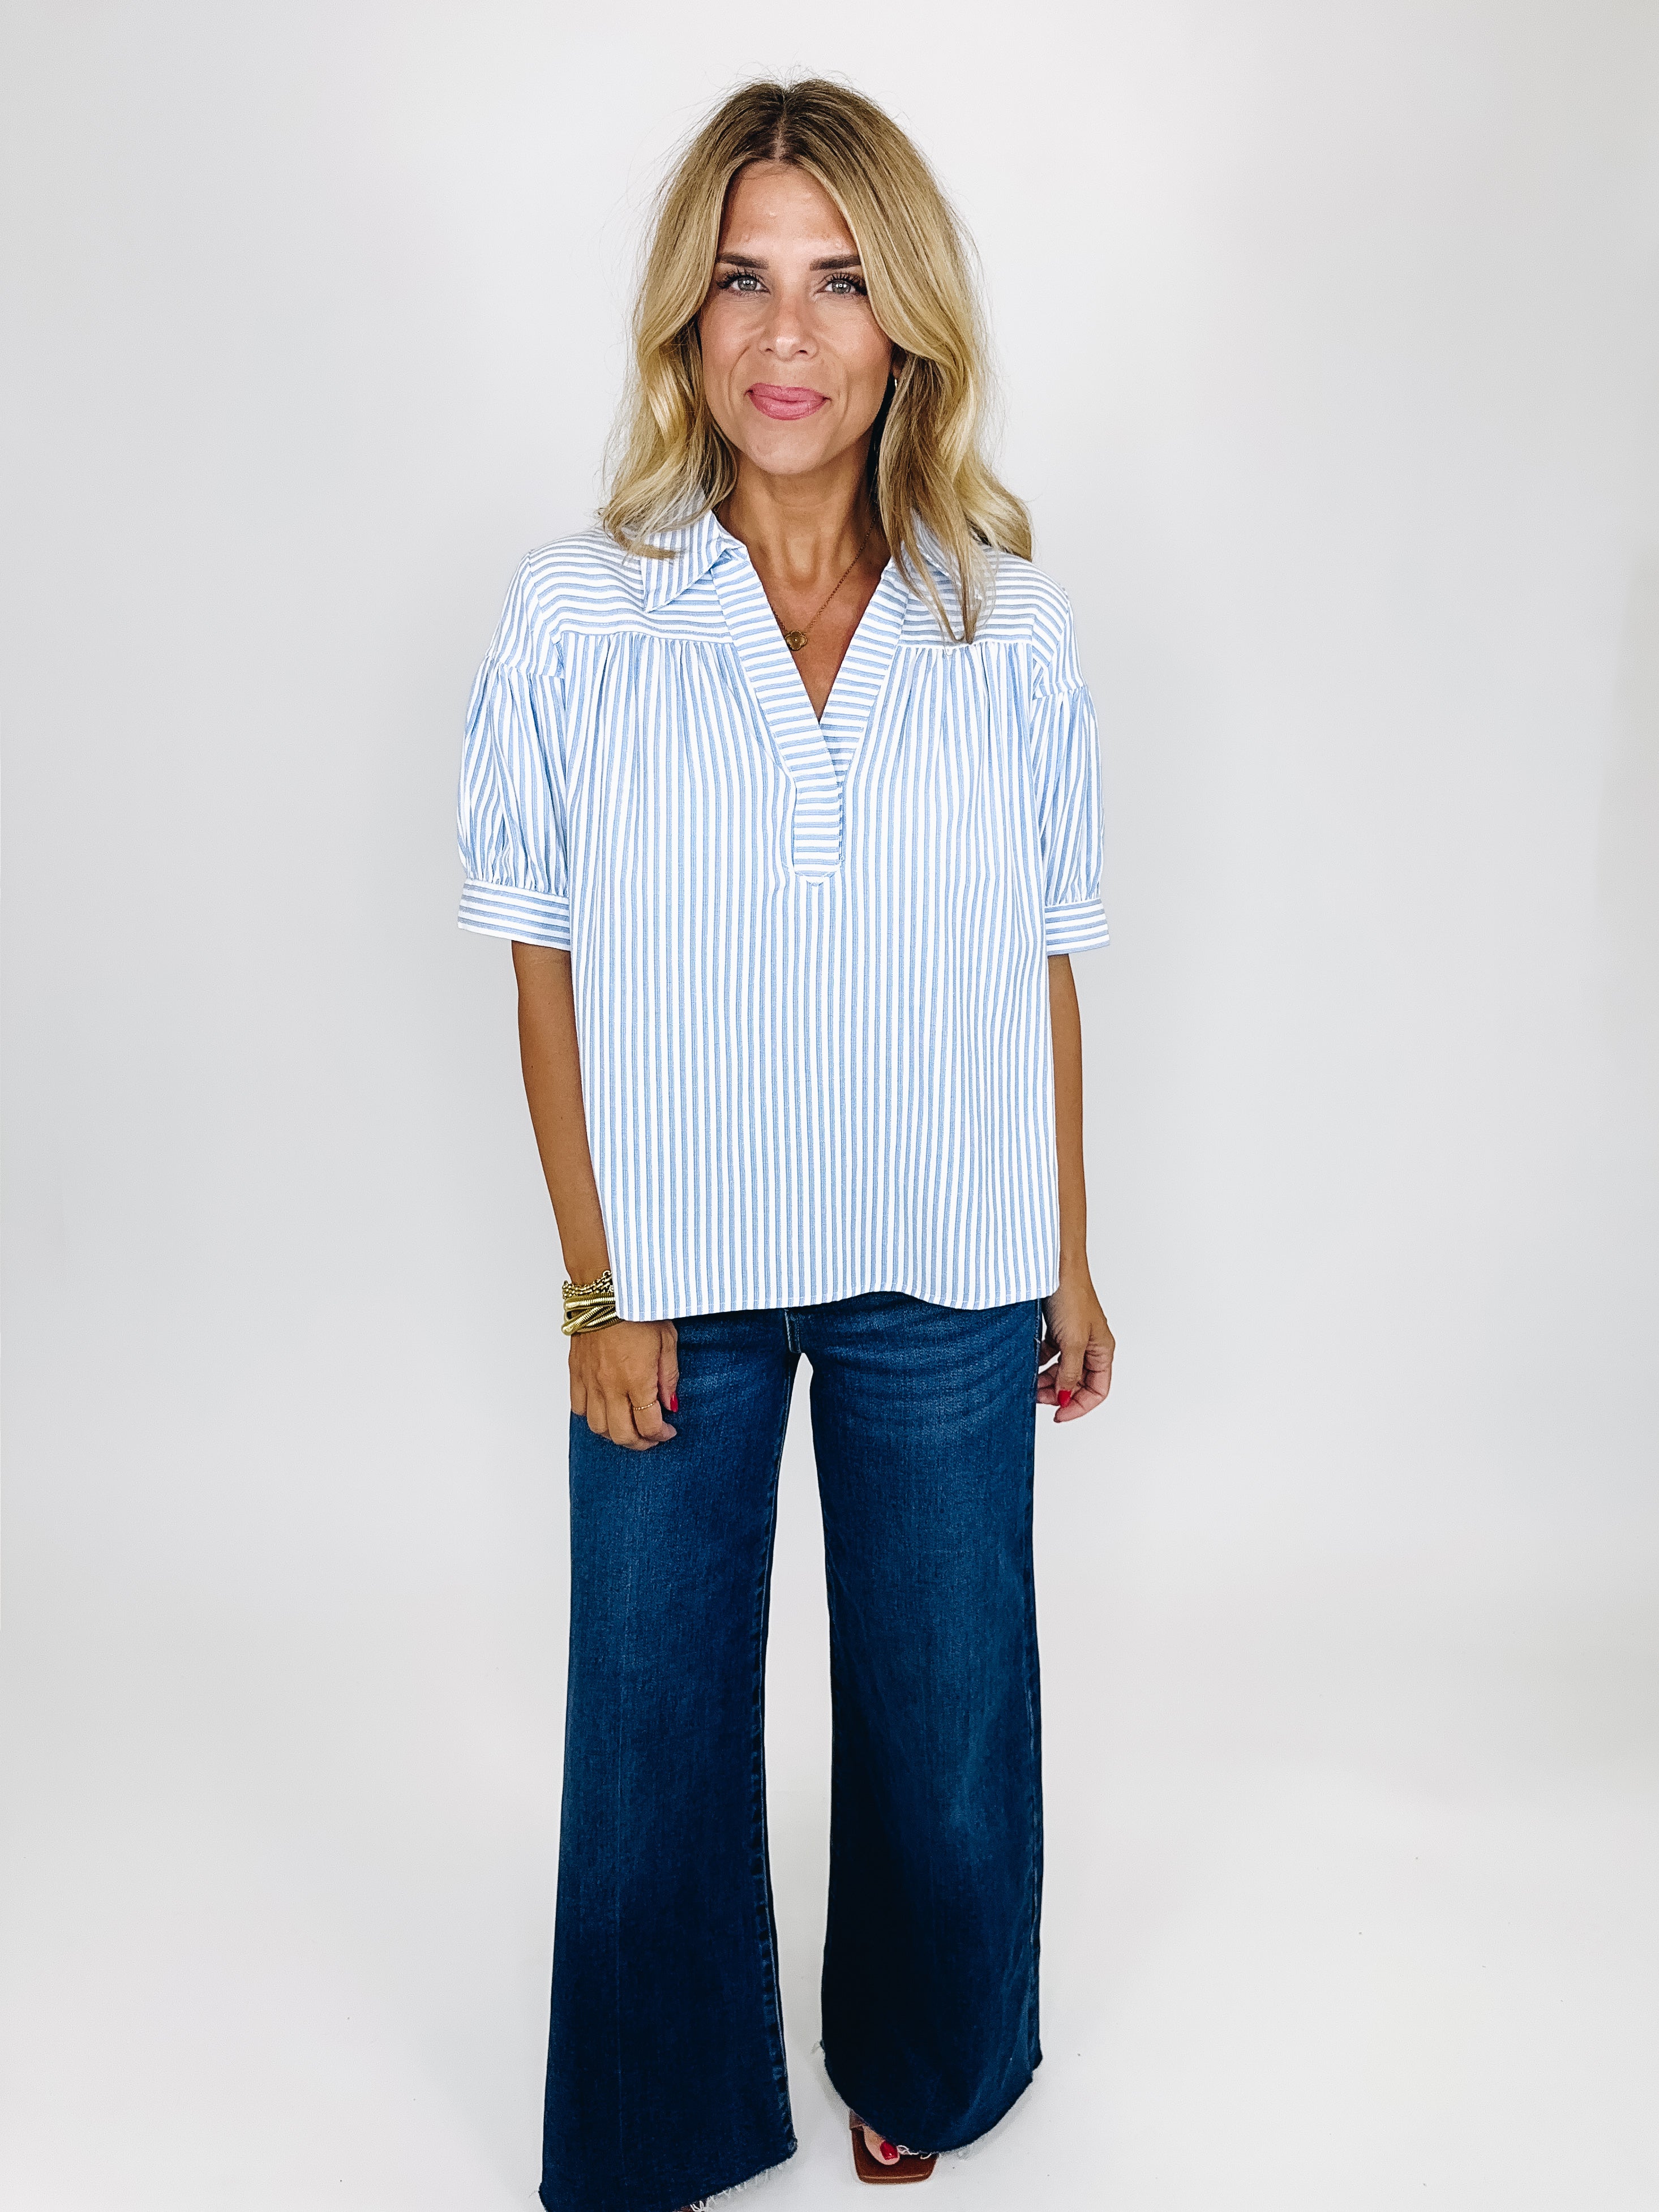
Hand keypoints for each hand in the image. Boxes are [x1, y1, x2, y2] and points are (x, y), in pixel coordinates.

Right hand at [569, 1318, 679, 1449]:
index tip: (668, 1431)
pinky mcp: (576, 1372)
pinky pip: (578, 1407)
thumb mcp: (667, 1340)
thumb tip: (669, 1404)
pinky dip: (592, 1416)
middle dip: (640, 1443)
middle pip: (621, 1434)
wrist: (605, 1289)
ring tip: (629, 1426)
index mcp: (637, 1379)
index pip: (648, 1425)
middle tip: (651, 1437)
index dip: (661, 1435)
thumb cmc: (637, 1309)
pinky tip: (606, 1409)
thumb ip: (669, 1376)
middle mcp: (610, 1386)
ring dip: (615, 1433)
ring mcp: (590, 1381)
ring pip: (597, 1427)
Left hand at [1037, 1272, 1113, 1421]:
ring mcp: (1074, 1337)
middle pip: (1078, 1382)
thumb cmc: (1071, 1295)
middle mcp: (1091, 1345)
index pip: (1098, 1390)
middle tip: (1037, 1397)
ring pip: (1063, 1370)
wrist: (1054, 1265)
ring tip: (1031, 1383)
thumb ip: (1069, 1373)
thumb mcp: (1071, 1342)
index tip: (1058, 1415)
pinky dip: (1040, 1363)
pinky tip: (1029, 1363)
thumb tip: (1063, 1397)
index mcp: (1103, 1350)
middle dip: (1059, 1393)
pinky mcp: (1058, 1328)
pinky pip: (1051, 1355)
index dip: (1079, 1406)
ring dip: (1048, 1380)